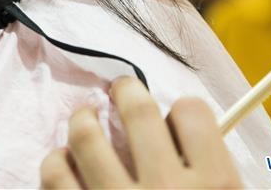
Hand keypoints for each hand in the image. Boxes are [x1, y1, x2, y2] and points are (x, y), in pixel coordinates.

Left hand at [41, 77, 240, 188]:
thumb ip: (213, 166)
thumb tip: (189, 121)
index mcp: (215, 185)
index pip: (192, 111)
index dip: (180, 109)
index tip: (170, 119)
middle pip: (138, 109)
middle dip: (125, 90)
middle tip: (119, 91)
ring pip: (87, 135)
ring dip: (83, 121)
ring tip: (86, 121)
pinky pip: (54, 173)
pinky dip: (55, 163)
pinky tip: (65, 165)